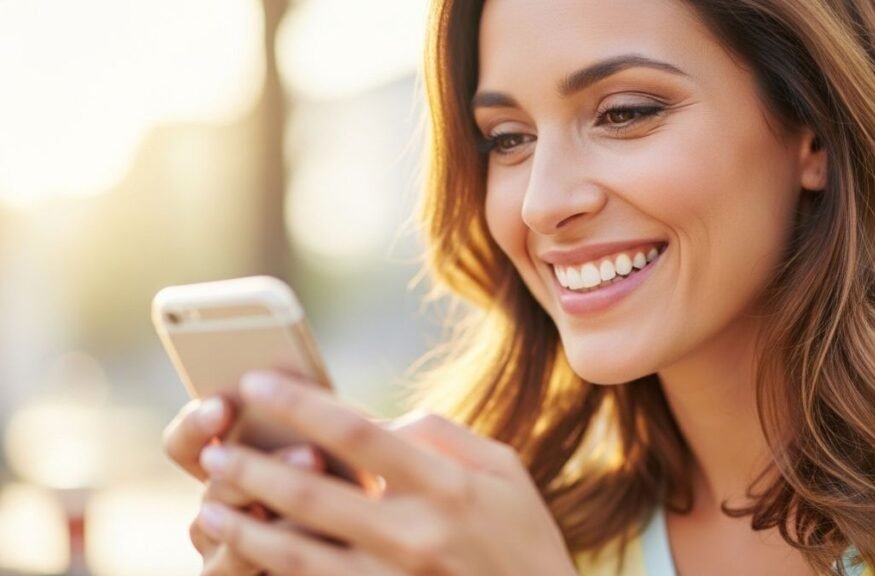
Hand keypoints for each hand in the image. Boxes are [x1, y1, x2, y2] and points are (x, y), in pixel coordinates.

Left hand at [195, 371, 578, 575]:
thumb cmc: (523, 538)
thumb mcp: (504, 470)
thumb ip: (440, 435)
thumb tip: (376, 423)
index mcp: (446, 485)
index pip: (356, 432)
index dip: (299, 403)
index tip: (256, 383)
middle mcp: (416, 535)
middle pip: (311, 493)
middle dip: (250, 467)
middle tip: (211, 451)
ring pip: (297, 554)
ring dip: (244, 527)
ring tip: (208, 506)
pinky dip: (271, 571)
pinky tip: (244, 555)